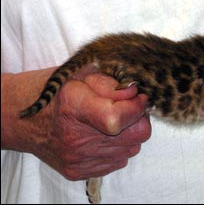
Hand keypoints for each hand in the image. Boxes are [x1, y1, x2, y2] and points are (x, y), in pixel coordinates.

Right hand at [1, 67, 150, 179]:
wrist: (22, 119)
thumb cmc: (53, 91)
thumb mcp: (80, 74)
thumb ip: (111, 83)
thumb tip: (135, 94)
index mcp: (74, 106)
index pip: (119, 118)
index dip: (137, 107)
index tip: (139, 98)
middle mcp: (76, 138)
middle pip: (135, 136)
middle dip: (139, 119)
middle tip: (129, 109)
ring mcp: (77, 158)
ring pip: (131, 149)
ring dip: (129, 134)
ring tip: (113, 121)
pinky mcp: (78, 171)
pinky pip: (117, 162)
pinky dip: (118, 148)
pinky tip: (103, 135)